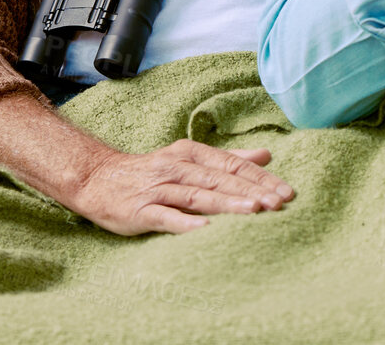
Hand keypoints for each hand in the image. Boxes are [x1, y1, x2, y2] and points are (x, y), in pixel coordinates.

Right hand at [70, 140, 294, 235]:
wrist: (97, 180)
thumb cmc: (150, 173)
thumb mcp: (189, 160)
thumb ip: (228, 159)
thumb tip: (267, 154)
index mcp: (191, 154)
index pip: (232, 164)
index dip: (260, 178)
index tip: (287, 192)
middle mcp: (176, 168)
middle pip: (220, 179)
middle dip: (251, 191)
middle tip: (279, 204)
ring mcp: (158, 189)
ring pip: (197, 195)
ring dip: (226, 203)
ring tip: (253, 211)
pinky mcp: (140, 210)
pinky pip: (166, 217)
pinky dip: (186, 222)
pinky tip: (206, 229)